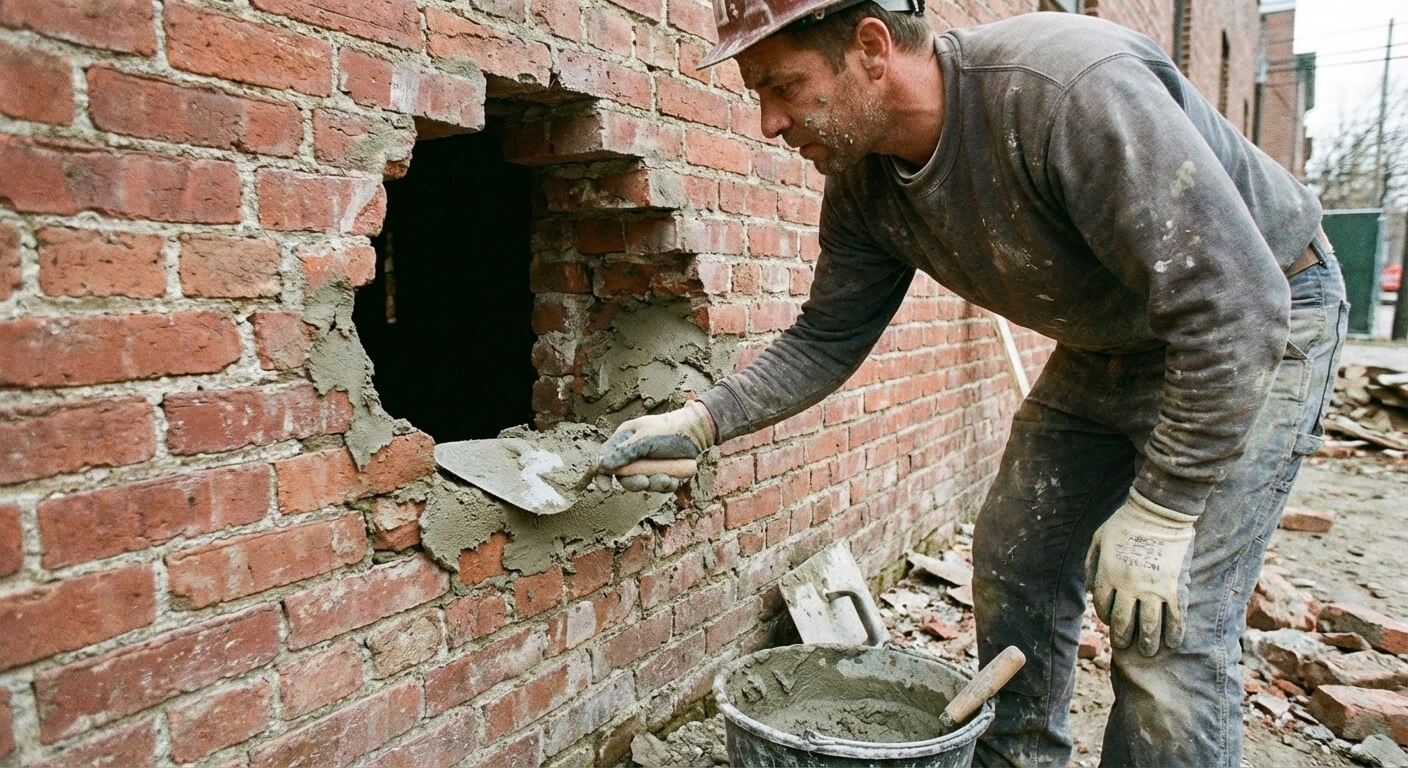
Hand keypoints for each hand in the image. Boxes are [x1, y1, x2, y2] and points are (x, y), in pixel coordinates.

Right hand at [599, 401, 715, 491]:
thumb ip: (624, 452)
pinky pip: (659, 486)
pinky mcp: (662, 472)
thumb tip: (602, 465)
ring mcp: (648, 464)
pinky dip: (666, 485)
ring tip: (667, 478)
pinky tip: (675, 478)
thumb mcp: (645, 439)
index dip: (603, 474)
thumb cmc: (669, 429)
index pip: (606, 459)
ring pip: (643, 483)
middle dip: (635, 482)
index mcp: (625, 440)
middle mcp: (634, 453)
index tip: (605, 487)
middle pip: (624, 476)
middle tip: (645, 481)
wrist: (697, 431)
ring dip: (654, 484)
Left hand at [1085, 490, 1196, 656]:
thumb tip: (1086, 589)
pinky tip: (1172, 642)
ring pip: (1150, 626)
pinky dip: (1174, 633)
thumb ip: (1091, 565)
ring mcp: (1153, 589)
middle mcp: (1129, 586)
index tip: (1110, 621)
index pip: (1103, 606)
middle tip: (1124, 646)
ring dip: (1148, 643)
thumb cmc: (1125, 522)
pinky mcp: (1175, 588)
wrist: (1159, 512)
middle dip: (1123, 638)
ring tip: (1148, 652)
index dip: (1105, 617)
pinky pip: (1175, 617)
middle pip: (1124, 622)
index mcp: (1108, 574)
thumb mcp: (1098, 539)